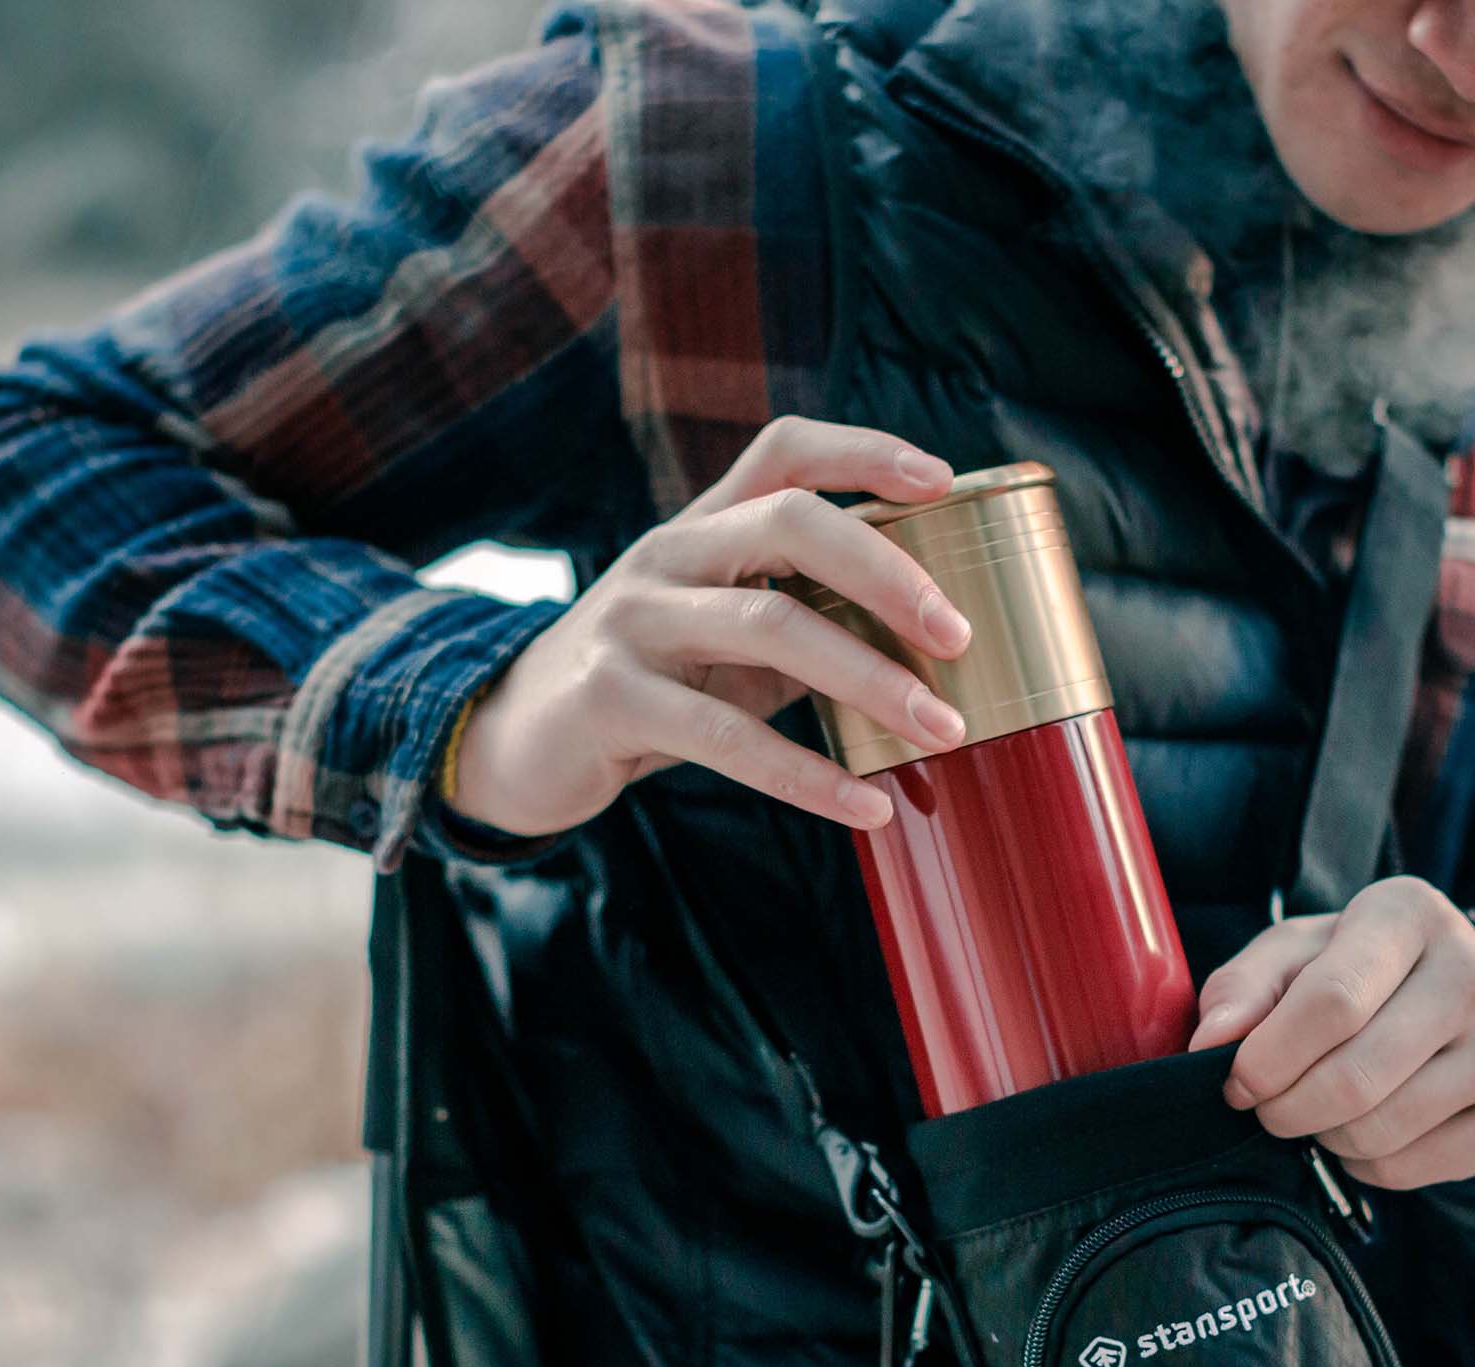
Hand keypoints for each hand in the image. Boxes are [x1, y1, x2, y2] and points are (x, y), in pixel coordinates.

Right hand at [448, 418, 972, 836]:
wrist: (515, 742)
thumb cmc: (651, 688)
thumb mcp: (723, 638)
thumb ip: (804, 622)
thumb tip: (930, 644)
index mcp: (701, 528)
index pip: (783, 452)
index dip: (864, 450)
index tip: (944, 480)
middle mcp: (666, 556)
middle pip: (788, 521)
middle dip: (888, 572)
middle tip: (960, 636)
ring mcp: (632, 621)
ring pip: (769, 626)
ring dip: (870, 680)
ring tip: (943, 731)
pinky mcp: (611, 698)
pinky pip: (727, 738)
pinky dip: (809, 776)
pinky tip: (870, 807)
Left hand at [1189, 878, 1474, 1191]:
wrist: (1463, 1006)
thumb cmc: (1357, 974)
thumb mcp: (1294, 955)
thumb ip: (1243, 987)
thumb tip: (1211, 1042)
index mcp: (1410, 915)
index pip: (1333, 1000)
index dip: (1268, 1057)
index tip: (1236, 1081)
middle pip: (1355, 1077)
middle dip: (1287, 1109)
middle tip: (1269, 1108)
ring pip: (1382, 1131)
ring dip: (1325, 1138)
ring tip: (1321, 1113)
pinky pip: (1412, 1171)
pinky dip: (1366, 1166)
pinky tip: (1369, 1131)